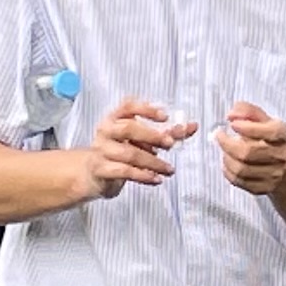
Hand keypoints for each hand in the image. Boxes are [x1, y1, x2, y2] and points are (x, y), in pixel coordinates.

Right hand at [77, 96, 192, 196]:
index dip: (147, 109)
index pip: (128, 106)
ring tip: (170, 169)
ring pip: (129, 153)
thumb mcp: (142, 140)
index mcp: (115, 118)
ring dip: (153, 162)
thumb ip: (167, 133)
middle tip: (170, 144)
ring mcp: (101, 149)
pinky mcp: (100, 168)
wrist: (93, 174)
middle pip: (128, 128)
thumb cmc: (121, 151)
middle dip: (152, 136)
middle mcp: (106, 130)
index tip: (165, 117)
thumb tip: (192, 126)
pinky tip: (156, 179)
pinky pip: (124, 171)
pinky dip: (143, 176)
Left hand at [215, 100, 285, 198]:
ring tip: (225, 150)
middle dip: (228, 143)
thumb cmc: (270, 139)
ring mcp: (273, 174)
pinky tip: (228, 163)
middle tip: (219, 136)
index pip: (268, 132)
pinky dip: (228, 172)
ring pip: (242, 169)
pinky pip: (240, 182)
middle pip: (248, 152)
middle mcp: (280, 155)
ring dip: (227, 158)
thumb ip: (247, 111)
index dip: (247, 127)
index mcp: (282, 135)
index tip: (232, 124)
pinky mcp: (264, 188)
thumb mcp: (263, 120)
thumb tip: (232, 115)